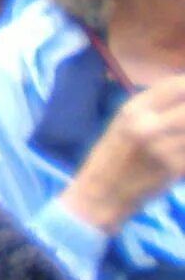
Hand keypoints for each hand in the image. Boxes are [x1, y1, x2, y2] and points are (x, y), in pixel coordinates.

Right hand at [63, 73, 184, 232]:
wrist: (103, 194)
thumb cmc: (114, 154)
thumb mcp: (126, 120)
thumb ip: (157, 105)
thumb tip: (184, 90)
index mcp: (133, 109)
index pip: (177, 85)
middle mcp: (148, 125)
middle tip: (182, 127)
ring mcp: (163, 148)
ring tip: (180, 138)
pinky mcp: (175, 168)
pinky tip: (180, 150)